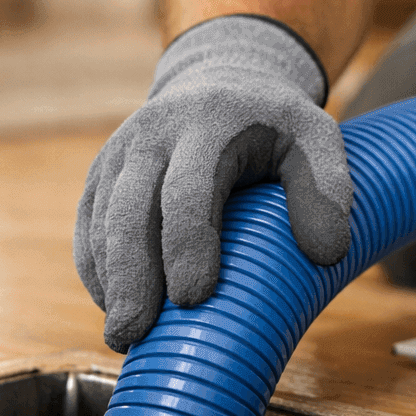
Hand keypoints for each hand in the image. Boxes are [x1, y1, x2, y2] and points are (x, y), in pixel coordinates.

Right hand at [74, 15, 353, 351]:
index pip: (188, 189)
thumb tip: (326, 254)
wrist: (220, 79)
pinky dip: (96, 268)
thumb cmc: (274, 122)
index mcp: (207, 123)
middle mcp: (152, 135)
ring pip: (101, 220)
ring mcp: (120, 154)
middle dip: (131, 274)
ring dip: (109, 279)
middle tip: (134, 333)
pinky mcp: (101, 175)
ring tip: (123, 336)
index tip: (194, 297)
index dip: (187, 243)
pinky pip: (88, 224)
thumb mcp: (315, 137)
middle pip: (129, 209)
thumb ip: (328, 188)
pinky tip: (113, 306)